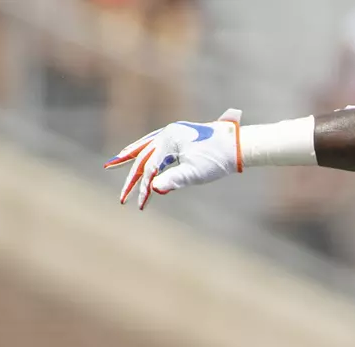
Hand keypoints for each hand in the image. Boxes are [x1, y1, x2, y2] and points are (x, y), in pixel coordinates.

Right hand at [106, 109, 241, 208]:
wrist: (239, 144)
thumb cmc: (218, 159)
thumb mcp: (196, 173)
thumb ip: (174, 180)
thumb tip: (153, 188)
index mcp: (169, 140)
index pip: (150, 168)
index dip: (143, 188)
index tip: (139, 205)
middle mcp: (168, 133)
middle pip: (144, 157)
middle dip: (131, 177)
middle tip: (120, 196)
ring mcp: (174, 133)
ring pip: (147, 146)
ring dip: (132, 156)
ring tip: (115, 162)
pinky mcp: (181, 135)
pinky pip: (157, 143)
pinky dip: (147, 149)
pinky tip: (143, 153)